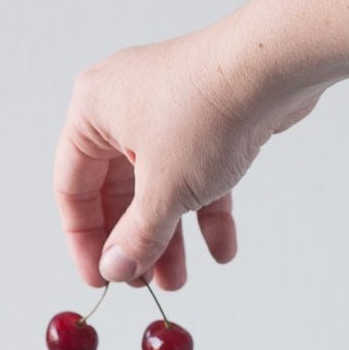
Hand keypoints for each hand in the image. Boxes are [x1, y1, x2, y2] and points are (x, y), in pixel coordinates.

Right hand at [54, 19, 320, 289]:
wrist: (276, 66)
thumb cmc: (205, 112)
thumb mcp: (162, 192)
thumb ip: (136, 237)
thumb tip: (116, 269)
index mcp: (93, 112)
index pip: (73, 188)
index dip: (84, 240)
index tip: (99, 278)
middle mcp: (125, 106)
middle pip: (118, 192)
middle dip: (135, 242)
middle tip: (142, 283)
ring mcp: (169, 111)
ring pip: (160, 187)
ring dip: (170, 237)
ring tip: (178, 280)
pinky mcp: (209, 118)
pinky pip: (198, 174)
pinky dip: (207, 212)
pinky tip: (221, 250)